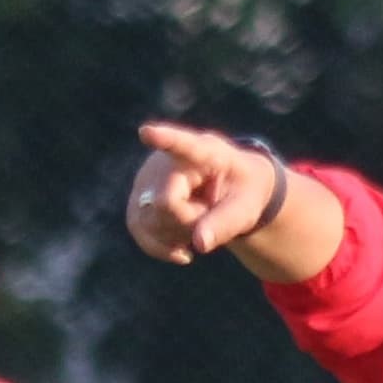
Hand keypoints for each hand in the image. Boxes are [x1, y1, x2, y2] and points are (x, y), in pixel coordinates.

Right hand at [128, 124, 284, 263]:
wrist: (229, 192)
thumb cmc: (242, 192)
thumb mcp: (246, 207)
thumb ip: (227, 223)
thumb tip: (199, 243)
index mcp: (203, 151)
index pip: (182, 145)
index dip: (163, 139)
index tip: (146, 133)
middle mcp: (166, 159)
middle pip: (166, 205)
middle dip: (190, 222)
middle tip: (209, 212)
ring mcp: (146, 177)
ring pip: (149, 220)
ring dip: (176, 235)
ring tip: (197, 220)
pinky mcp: (137, 198)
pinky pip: (138, 229)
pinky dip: (161, 247)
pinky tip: (182, 249)